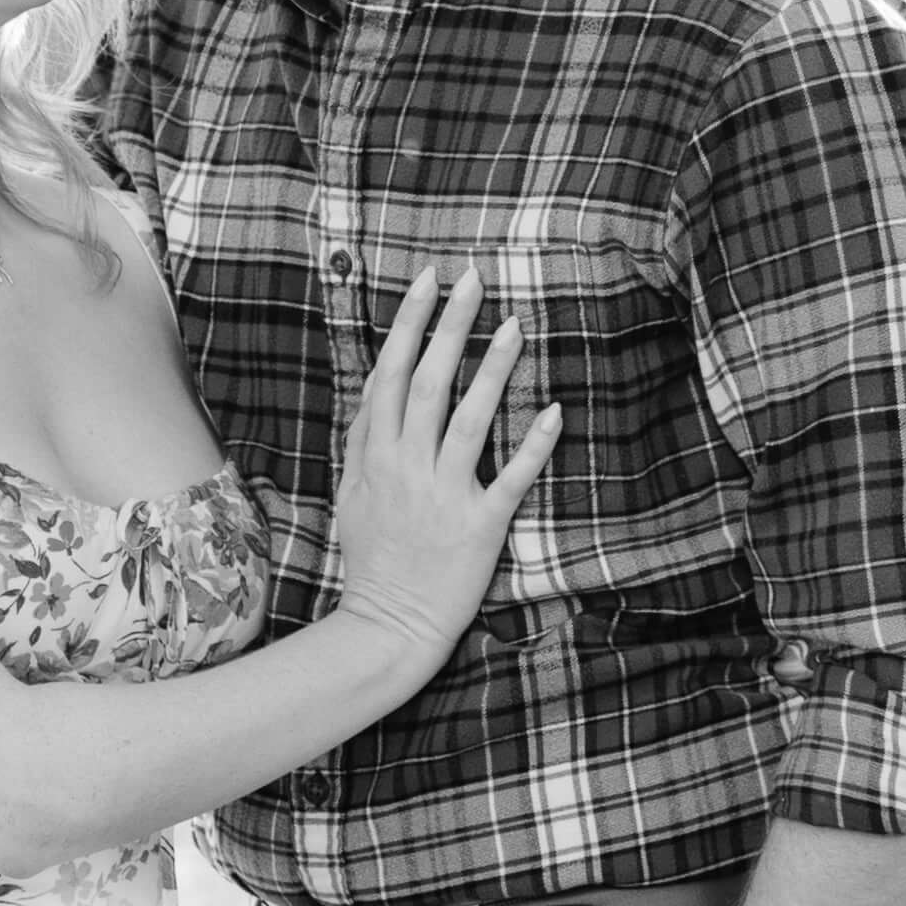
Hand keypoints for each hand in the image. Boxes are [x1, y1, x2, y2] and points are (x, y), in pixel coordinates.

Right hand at [324, 264, 561, 677]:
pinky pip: (510, 480)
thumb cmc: (373, 561)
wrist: (388, 626)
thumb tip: (375, 393)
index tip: (427, 281)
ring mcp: (443, 495)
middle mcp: (407, 467)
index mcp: (376, 456)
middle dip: (449, 326)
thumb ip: (363, 443)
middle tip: (471, 279)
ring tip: (515, 326)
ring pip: (469, 421)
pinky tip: (552, 411)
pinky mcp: (480, 526)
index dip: (408, 324)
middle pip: (429, 384)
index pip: (391, 375)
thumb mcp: (352, 495)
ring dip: (491, 371)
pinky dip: (532, 446)